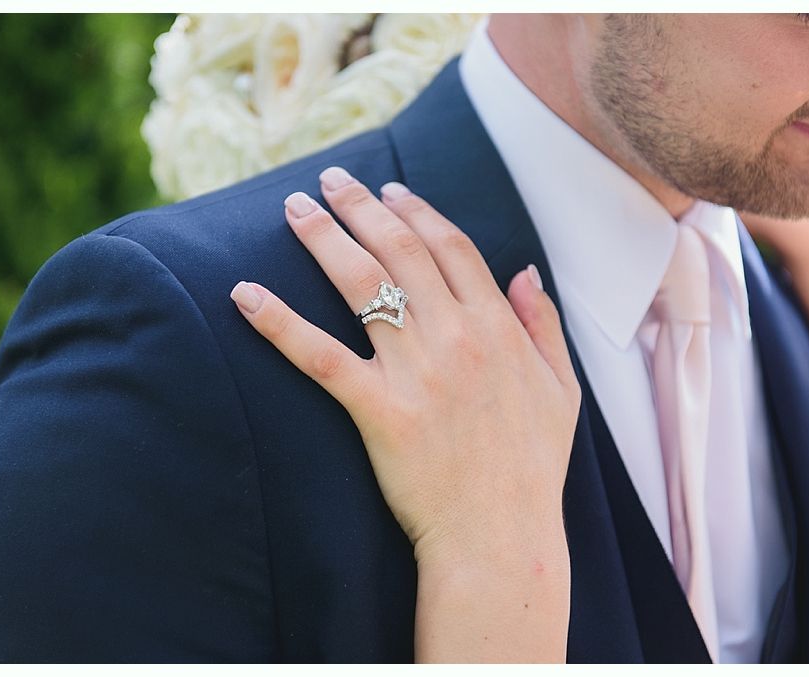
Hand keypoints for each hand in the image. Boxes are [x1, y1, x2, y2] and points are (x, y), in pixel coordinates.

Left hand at [230, 166, 579, 567]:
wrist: (502, 535)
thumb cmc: (532, 466)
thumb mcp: (562, 390)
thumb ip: (543, 325)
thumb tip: (525, 271)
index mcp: (497, 327)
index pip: (451, 247)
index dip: (416, 211)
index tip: (389, 191)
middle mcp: (456, 336)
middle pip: (400, 250)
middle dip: (361, 207)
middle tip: (328, 182)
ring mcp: (416, 371)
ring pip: (361, 285)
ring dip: (323, 239)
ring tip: (292, 209)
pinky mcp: (378, 410)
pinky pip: (320, 356)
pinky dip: (279, 323)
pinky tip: (245, 294)